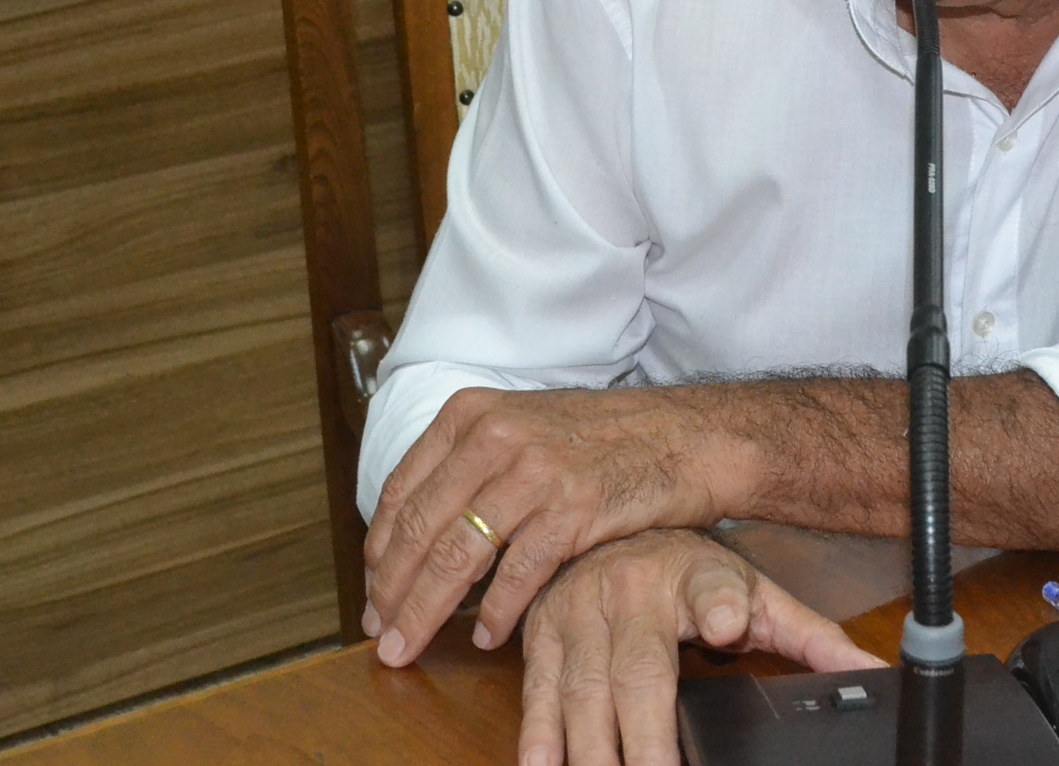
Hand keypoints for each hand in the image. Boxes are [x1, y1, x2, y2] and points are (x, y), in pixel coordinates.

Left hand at [363, 387, 745, 664]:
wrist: (686, 435)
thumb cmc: (605, 438)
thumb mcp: (524, 425)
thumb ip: (471, 464)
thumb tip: (417, 528)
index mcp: (472, 414)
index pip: (403, 490)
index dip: (380, 551)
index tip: (372, 592)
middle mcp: (496, 436)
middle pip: (421, 528)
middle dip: (391, 591)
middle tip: (380, 634)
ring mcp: (534, 471)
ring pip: (458, 554)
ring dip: (426, 610)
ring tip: (410, 644)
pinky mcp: (573, 508)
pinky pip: (517, 574)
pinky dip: (496, 612)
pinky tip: (485, 636)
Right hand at [516, 529, 880, 765]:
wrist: (605, 524)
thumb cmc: (685, 571)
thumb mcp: (752, 591)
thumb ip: (810, 636)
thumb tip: (873, 671)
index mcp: (689, 574)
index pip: (714, 588)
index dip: (721, 605)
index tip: (726, 626)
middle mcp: (627, 591)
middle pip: (638, 674)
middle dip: (648, 741)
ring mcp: (576, 615)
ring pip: (582, 694)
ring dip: (591, 755)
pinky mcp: (539, 638)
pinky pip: (538, 695)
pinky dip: (540, 740)